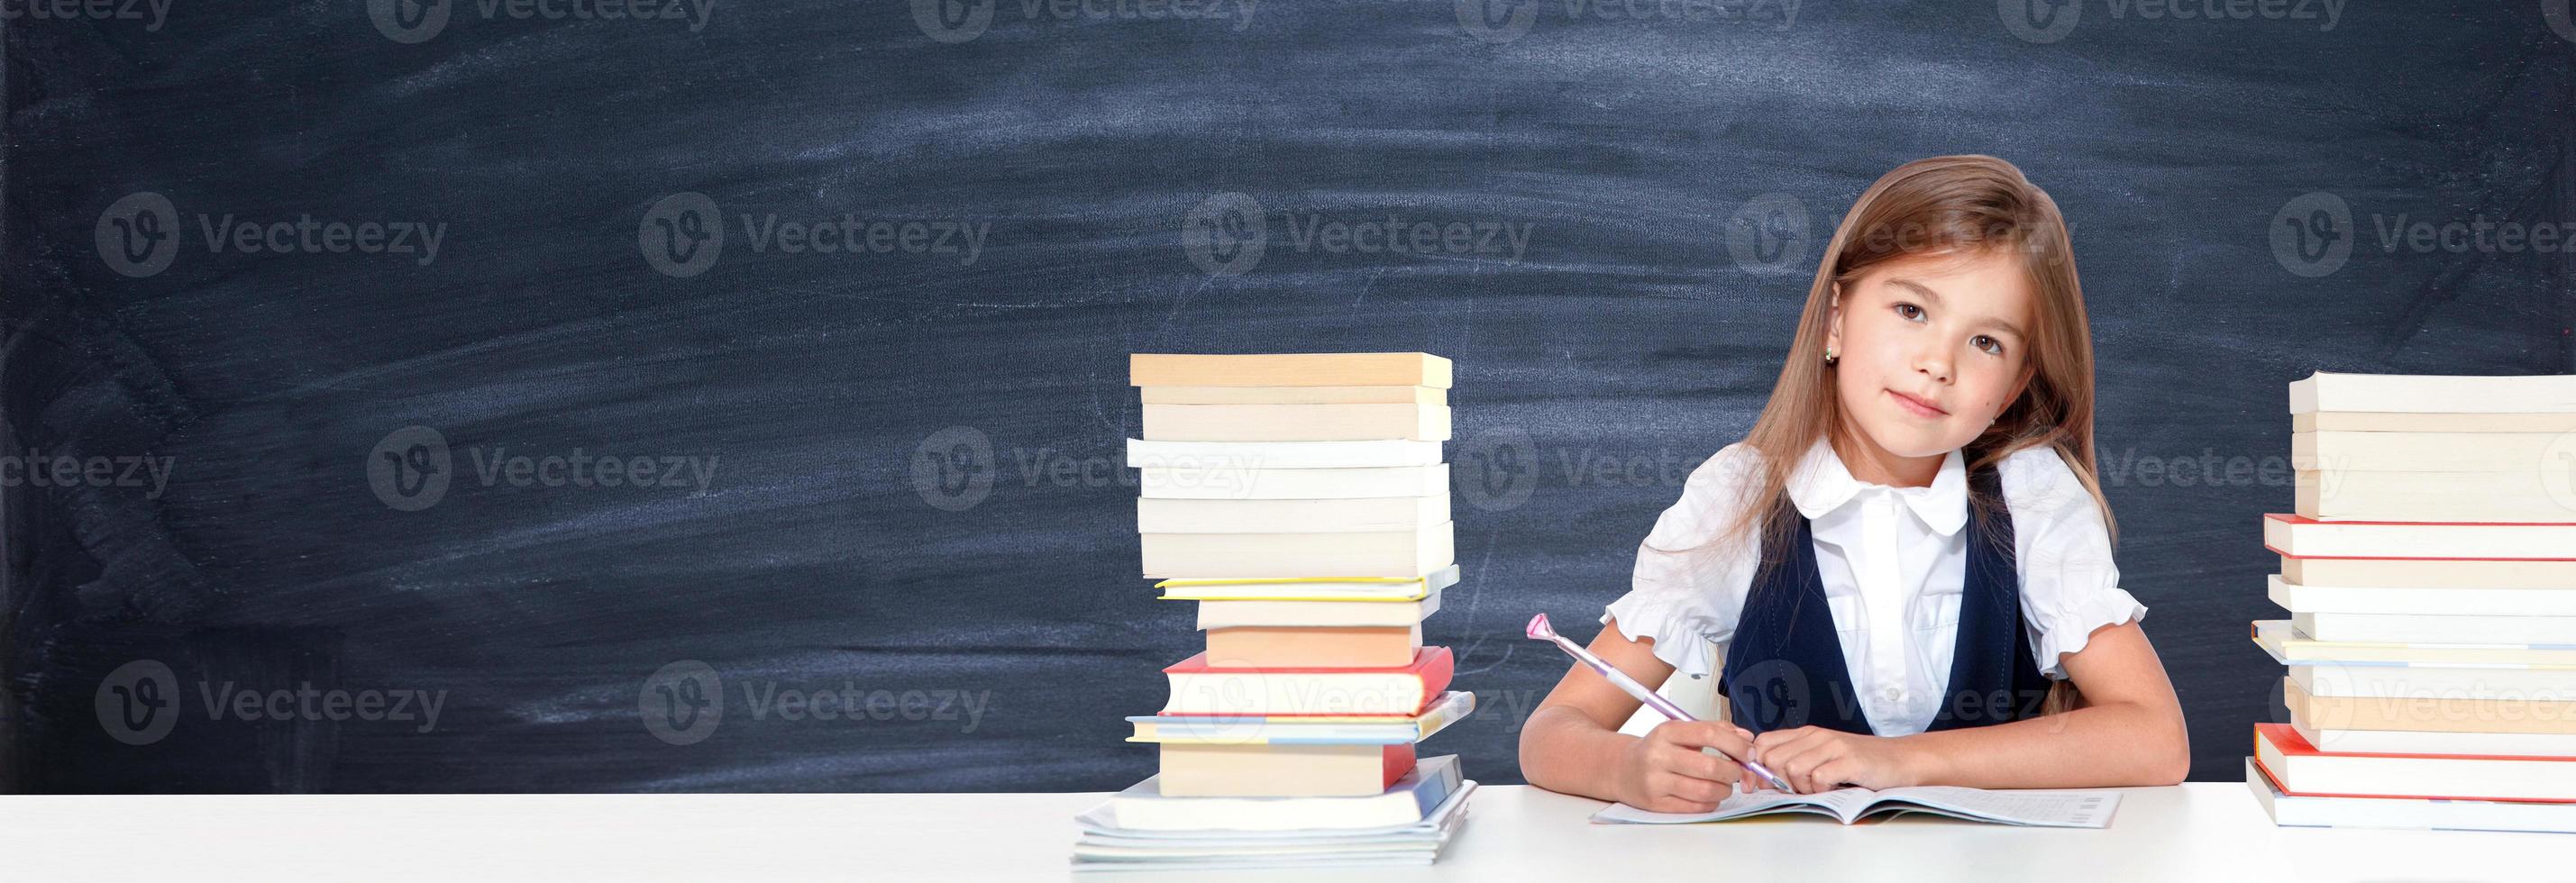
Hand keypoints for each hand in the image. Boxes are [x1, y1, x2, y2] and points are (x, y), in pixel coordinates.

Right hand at [1614, 721, 1758, 812]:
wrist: (1622, 769)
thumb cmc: (1657, 750)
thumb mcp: (1680, 731)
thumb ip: (1714, 730)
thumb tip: (1746, 737)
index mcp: (1666, 732)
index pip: (1709, 734)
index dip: (1736, 745)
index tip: (1749, 752)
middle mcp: (1658, 756)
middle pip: (1710, 766)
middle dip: (1734, 771)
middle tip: (1739, 772)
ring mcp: (1656, 782)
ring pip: (1706, 790)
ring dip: (1725, 789)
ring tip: (1724, 784)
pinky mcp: (1656, 804)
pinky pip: (1696, 807)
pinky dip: (1711, 802)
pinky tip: (1709, 795)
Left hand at [1747, 726, 1929, 793]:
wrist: (1900, 759)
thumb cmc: (1860, 764)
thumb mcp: (1823, 757)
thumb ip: (1795, 761)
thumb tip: (1762, 781)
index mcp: (1806, 734)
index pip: (1763, 743)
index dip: (1756, 766)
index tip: (1762, 785)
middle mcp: (1816, 736)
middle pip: (1773, 759)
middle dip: (1779, 781)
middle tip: (1799, 790)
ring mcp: (1833, 746)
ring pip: (1793, 769)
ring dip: (1802, 788)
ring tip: (1820, 789)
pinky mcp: (1849, 760)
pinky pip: (1818, 778)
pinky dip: (1821, 790)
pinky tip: (1834, 788)